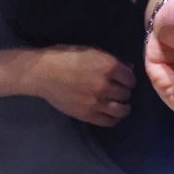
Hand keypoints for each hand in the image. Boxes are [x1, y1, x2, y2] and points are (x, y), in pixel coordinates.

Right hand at [18, 45, 134, 126]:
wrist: (43, 73)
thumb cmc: (65, 57)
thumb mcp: (90, 51)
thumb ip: (110, 60)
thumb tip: (128, 69)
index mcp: (108, 66)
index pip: (130, 78)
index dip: (128, 79)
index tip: (123, 80)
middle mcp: (106, 85)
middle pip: (126, 94)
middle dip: (124, 92)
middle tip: (118, 92)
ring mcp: (97, 102)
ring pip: (121, 110)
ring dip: (123, 107)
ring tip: (120, 105)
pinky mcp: (88, 115)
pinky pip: (109, 121)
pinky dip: (114, 119)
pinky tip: (112, 114)